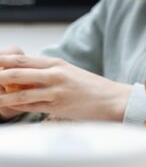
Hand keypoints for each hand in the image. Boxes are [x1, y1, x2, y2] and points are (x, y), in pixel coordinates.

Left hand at [0, 54, 131, 121]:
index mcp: (57, 63)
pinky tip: (5, 107)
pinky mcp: (59, 105)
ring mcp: (56, 90)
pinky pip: (31, 106)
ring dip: (1, 95)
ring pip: (20, 91)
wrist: (114, 99)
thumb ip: (48, 74)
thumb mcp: (69, 73)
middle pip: (17, 72)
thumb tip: (23, 78)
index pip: (21, 59)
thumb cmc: (91, 88)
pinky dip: (16, 107)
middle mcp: (55, 73)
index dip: (1, 61)